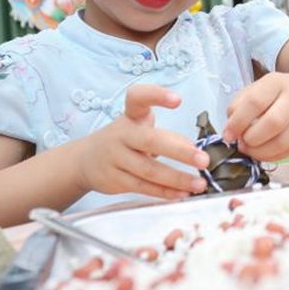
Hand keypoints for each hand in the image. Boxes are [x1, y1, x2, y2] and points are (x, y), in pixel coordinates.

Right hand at [75, 85, 208, 199]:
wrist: (84, 161)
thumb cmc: (123, 141)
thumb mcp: (140, 129)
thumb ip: (166, 136)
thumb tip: (193, 151)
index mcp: (131, 116)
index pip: (138, 98)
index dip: (156, 96)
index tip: (177, 99)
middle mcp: (121, 135)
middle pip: (151, 141)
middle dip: (180, 152)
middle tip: (204, 160)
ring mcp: (116, 158)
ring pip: (149, 170)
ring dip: (177, 179)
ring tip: (200, 183)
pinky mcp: (114, 180)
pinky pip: (143, 187)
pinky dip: (164, 192)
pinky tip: (182, 194)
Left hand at [223, 72, 288, 160]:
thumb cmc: (275, 92)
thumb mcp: (254, 89)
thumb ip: (238, 107)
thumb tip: (230, 132)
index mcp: (276, 82)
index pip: (255, 102)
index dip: (238, 122)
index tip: (228, 135)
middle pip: (273, 123)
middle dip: (251, 138)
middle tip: (241, 143)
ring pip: (282, 142)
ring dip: (260, 152)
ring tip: (250, 149)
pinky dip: (271, 156)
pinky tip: (262, 152)